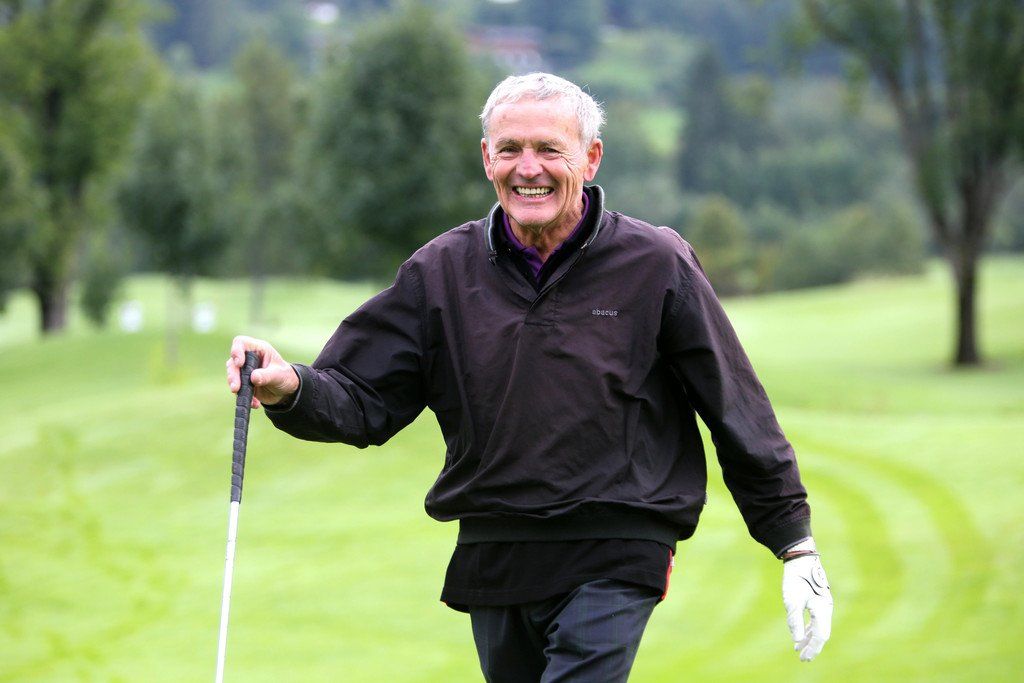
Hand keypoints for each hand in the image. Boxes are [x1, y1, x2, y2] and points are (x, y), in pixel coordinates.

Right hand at [227, 335, 299, 408]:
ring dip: (235, 386)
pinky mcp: (243, 383)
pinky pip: (237, 389)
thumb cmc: (285, 376)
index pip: (241, 343)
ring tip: (241, 395)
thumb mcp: (279, 375)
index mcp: (259, 349)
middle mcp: (249, 358)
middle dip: (233, 375)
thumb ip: (267, 375)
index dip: (236, 351)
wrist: (286, 391)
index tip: (239, 363)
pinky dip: (243, 396)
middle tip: (235, 388)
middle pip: (233, 362)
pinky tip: (255, 404)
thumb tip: (253, 378)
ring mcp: (244, 371)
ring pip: (232, 375)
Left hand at [781, 544, 832, 661]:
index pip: (820, 635)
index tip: (804, 658)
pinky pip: (815, 620)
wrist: (801, 558)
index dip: (812, 648)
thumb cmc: (796, 578)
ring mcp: (823, 604)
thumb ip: (794, 620)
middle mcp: (826, 608)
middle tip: (803, 658)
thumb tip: (796, 640)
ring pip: (818, 627)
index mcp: (822, 609)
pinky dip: (808, 629)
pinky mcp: (817, 600)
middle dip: (812, 647)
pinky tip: (801, 635)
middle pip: (821, 633)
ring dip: (809, 638)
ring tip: (798, 649)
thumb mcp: (792, 599)